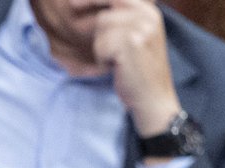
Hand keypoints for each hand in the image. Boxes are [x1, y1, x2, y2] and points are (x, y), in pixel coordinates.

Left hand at [92, 0, 181, 135]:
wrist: (154, 100)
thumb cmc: (142, 71)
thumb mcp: (138, 37)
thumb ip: (122, 16)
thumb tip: (93, 1)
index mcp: (151, 12)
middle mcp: (149, 16)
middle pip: (108, 4)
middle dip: (87, 4)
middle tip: (70, 4)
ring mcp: (141, 29)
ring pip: (102, 25)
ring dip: (102, 44)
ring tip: (117, 60)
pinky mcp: (131, 44)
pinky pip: (101, 43)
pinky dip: (103, 58)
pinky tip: (117, 68)